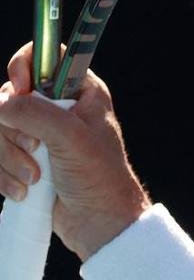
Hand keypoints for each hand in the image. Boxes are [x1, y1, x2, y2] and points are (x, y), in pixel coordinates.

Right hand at [0, 43, 149, 259]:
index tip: (19, 87)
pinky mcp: (24, 156)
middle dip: (12, 129)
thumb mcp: (72, 139)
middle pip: (8, 96)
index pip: (43, 56)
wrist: (98, 223)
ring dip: (8, 156)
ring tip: (33, 179)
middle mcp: (58, 107)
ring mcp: (38, 132)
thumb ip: (37, 114)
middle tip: (35, 150)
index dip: (23, 66)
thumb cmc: (98, 178)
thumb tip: (2, 104)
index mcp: (80, 91)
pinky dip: (3, 173)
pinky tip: (23, 191)